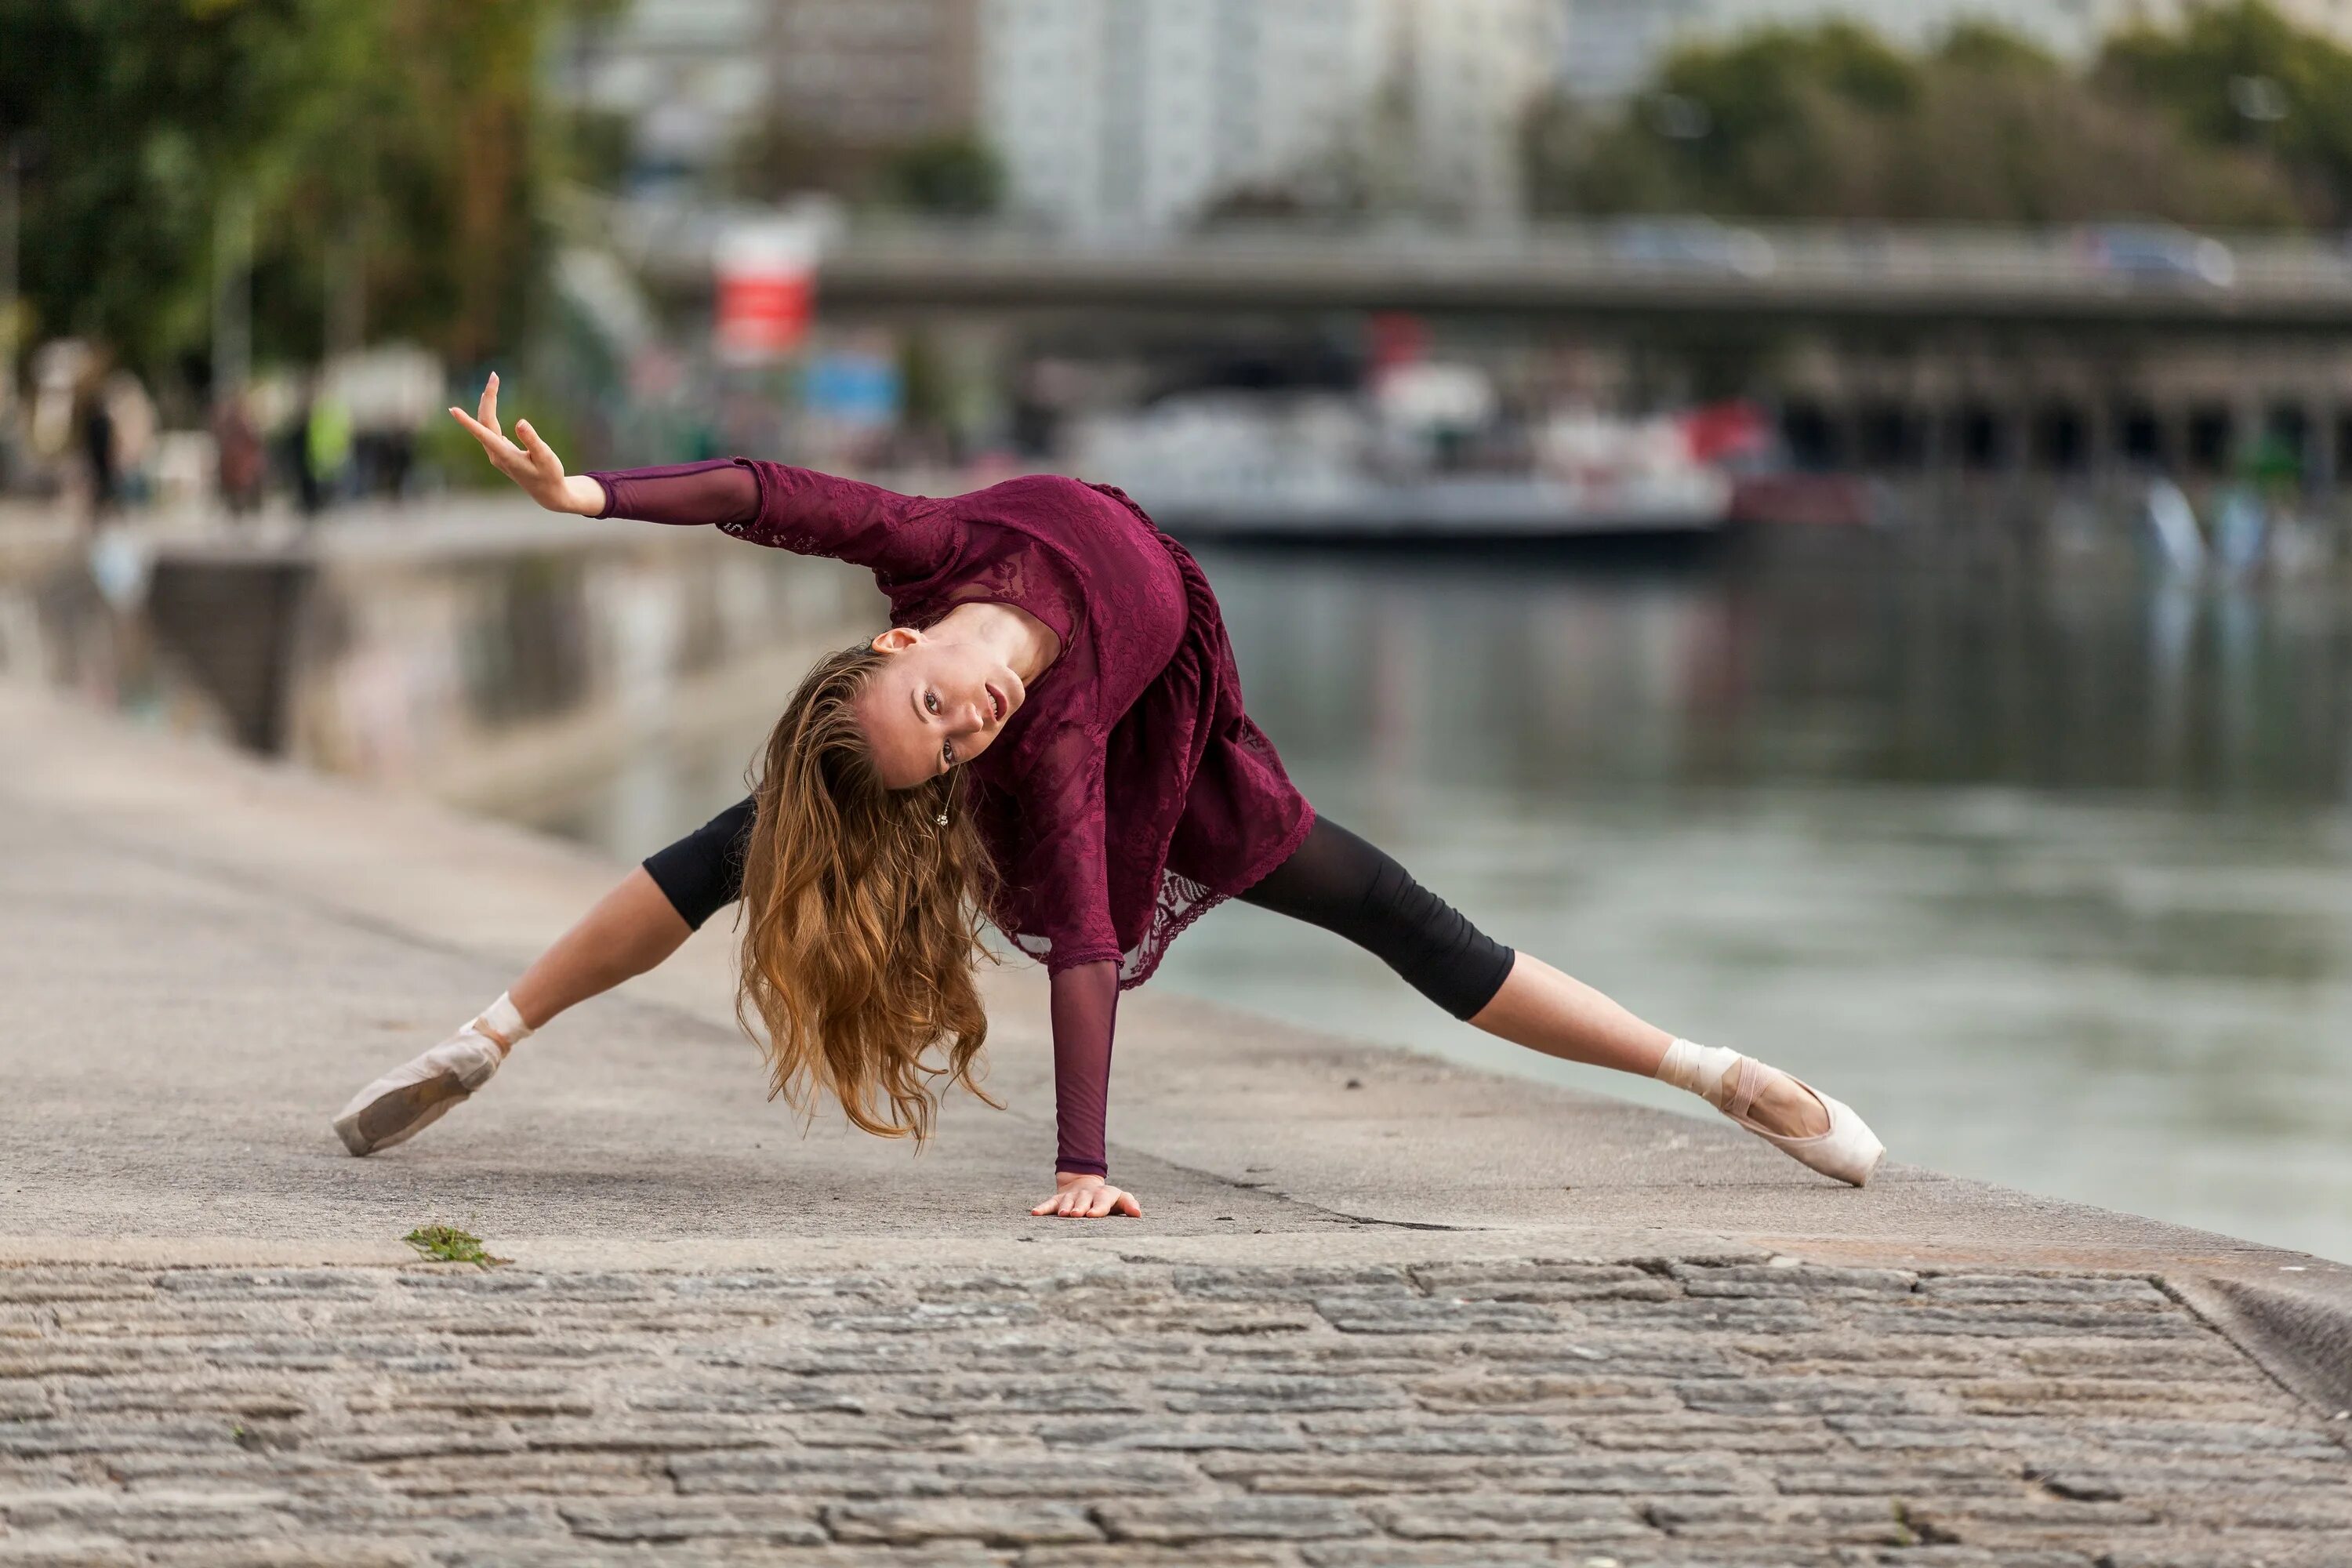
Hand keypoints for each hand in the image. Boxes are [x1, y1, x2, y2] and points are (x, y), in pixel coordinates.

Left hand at [446, 373, 604, 515]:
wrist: (548, 493)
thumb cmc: (549, 475)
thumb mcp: (546, 457)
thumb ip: (532, 440)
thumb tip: (520, 422)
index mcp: (505, 455)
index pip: (483, 434)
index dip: (467, 422)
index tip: (452, 409)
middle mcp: (496, 454)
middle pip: (484, 421)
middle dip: (488, 398)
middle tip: (494, 376)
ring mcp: (495, 453)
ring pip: (485, 424)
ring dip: (488, 402)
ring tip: (493, 382)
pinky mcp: (499, 451)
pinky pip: (488, 427)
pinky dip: (490, 411)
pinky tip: (490, 400)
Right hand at [1030, 1173, 1141, 1218]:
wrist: (1084, 1183)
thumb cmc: (1106, 1199)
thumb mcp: (1119, 1199)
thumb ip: (1129, 1204)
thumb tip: (1138, 1214)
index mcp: (1103, 1195)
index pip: (1102, 1200)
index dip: (1098, 1207)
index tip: (1093, 1215)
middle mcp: (1087, 1194)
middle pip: (1083, 1200)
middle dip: (1079, 1207)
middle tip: (1075, 1215)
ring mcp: (1071, 1196)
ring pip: (1067, 1201)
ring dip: (1064, 1207)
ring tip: (1062, 1214)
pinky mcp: (1058, 1199)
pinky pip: (1050, 1203)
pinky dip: (1042, 1208)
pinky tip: (1035, 1213)